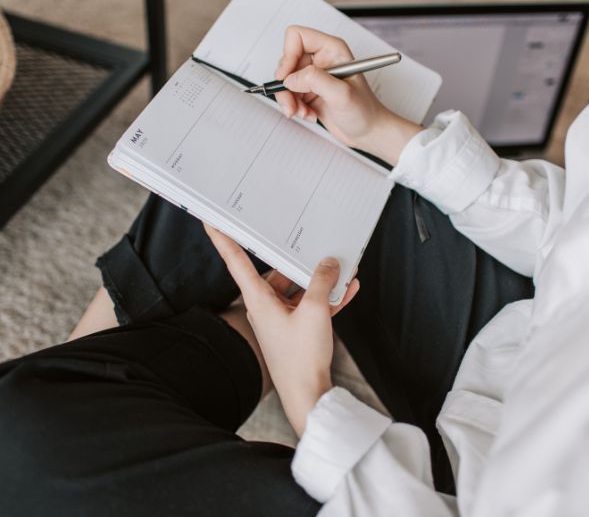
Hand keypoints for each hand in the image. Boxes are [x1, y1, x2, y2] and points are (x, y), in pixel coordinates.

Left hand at [204, 224, 359, 435]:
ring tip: (342, 268)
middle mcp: (265, 306)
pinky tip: (347, 289)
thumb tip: (329, 263)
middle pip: (278, 272)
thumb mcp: (316, 311)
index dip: (223, 239)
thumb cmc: (302, 359)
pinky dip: (327, 298)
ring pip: (298, 289)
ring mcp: (280, 318)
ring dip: (320, 281)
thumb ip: (322, 281)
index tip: (211, 221)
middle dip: (299, 261)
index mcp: (258, 299)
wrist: (309, 396)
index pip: (236, 261)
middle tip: (312, 244)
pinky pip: (310, 306)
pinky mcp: (295, 329)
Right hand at [274, 25, 422, 164]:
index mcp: (332, 50)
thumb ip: (315, 80)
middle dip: (286, 85)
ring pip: (286, 81)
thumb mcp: (341, 94)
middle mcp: (322, 60)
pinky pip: (290, 95)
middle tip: (292, 103)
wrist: (369, 133)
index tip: (286, 77)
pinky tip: (309, 115)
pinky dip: (295, 107)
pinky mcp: (310, 92)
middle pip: (287, 62)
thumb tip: (291, 78)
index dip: (287, 55)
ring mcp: (315, 77)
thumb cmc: (365, 111)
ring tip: (302, 113)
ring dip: (290, 100)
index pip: (297, 37)